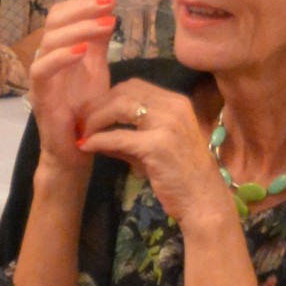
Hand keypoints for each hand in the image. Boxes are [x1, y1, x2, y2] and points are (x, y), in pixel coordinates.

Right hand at [20, 0, 116, 169]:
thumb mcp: (97, 70)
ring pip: (49, 40)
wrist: (77, 150)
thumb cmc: (86, 112)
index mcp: (59, 50)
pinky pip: (42, 70)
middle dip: (83, 8)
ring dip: (80, 28)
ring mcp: (41, 77)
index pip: (62, 15)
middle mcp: (46, 58)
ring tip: (106, 23)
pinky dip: (62, 56)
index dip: (83, 2)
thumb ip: (98, 44)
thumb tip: (108, 14)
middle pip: (54, 21)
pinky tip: (84, 50)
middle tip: (109, 3)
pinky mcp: (39, 95)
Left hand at [80, 70, 234, 231]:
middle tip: (82, 123)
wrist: (203, 199)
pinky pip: (118, 136)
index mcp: (175, 102)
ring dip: (95, 119)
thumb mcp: (153, 149)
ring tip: (84, 134)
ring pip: (119, 106)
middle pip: (123, 91)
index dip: (108, 97)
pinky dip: (98, 140)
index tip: (93, 113)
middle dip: (97, 105)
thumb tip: (95, 134)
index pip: (133, 85)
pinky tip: (86, 146)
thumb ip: (126, 138)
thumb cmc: (180, 176)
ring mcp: (168, 123)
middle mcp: (173, 106)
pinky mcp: (158, 144)